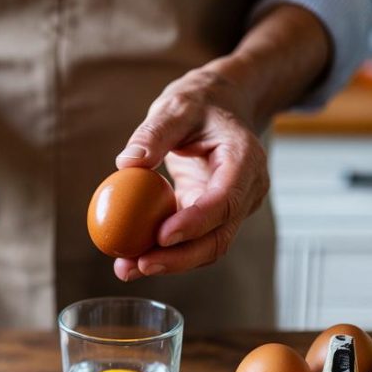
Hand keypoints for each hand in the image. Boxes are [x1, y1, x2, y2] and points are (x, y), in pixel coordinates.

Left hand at [112, 67, 268, 280]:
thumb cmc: (201, 102)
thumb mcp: (177, 105)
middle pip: (219, 237)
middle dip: (180, 258)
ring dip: (168, 263)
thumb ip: (154, 132)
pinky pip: (192, 240)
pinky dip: (164, 252)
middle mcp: (246, 190)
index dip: (196, 223)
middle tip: (140, 265)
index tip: (161, 236)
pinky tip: (131, 258)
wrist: (223, 106)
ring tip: (125, 269)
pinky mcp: (214, 216)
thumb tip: (126, 163)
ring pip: (206, 247)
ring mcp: (233, 207)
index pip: (226, 200)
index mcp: (245, 159)